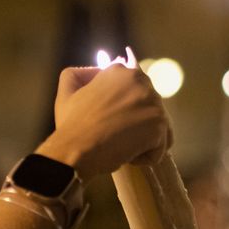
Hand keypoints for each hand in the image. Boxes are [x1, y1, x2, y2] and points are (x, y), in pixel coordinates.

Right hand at [37, 65, 171, 175]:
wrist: (74, 148)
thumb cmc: (71, 124)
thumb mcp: (69, 90)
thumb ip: (82, 74)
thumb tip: (98, 71)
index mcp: (122, 71)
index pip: (137, 93)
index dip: (124, 111)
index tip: (109, 121)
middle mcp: (142, 81)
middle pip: (149, 109)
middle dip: (135, 124)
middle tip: (113, 134)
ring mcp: (154, 103)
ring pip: (156, 129)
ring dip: (141, 141)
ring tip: (119, 145)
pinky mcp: (159, 125)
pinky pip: (160, 148)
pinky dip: (144, 157)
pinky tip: (126, 154)